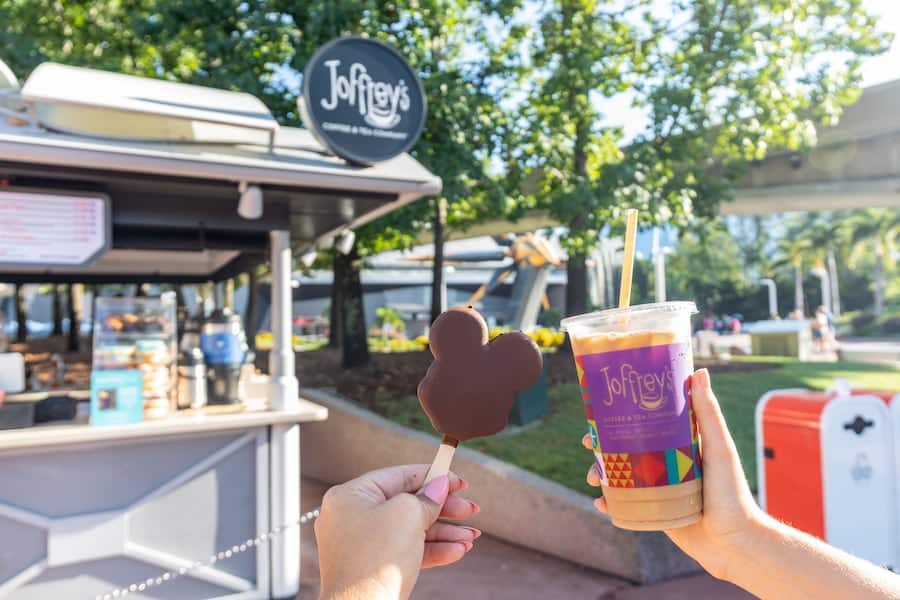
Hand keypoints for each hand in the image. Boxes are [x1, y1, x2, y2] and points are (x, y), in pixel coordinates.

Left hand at [315, 465, 480, 598]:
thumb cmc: (374, 561)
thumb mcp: (406, 516)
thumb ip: (425, 497)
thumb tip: (438, 486)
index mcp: (351, 496)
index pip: (398, 476)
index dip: (432, 475)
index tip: (458, 481)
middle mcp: (352, 517)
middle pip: (407, 504)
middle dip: (443, 508)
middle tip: (471, 510)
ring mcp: (362, 544)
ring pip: (410, 530)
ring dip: (444, 533)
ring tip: (471, 537)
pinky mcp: (372, 568)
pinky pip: (406, 551)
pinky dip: (432, 550)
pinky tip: (457, 551)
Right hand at [583, 368, 762, 578]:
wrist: (734, 544)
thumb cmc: (733, 493)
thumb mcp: (719, 449)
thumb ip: (708, 414)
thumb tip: (699, 372)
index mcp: (678, 443)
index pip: (644, 423)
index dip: (620, 416)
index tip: (599, 410)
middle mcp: (665, 463)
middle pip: (624, 448)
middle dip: (600, 446)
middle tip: (586, 444)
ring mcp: (658, 487)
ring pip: (620, 475)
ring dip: (600, 474)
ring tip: (593, 479)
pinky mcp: (654, 511)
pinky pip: (625, 504)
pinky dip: (610, 503)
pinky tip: (602, 504)